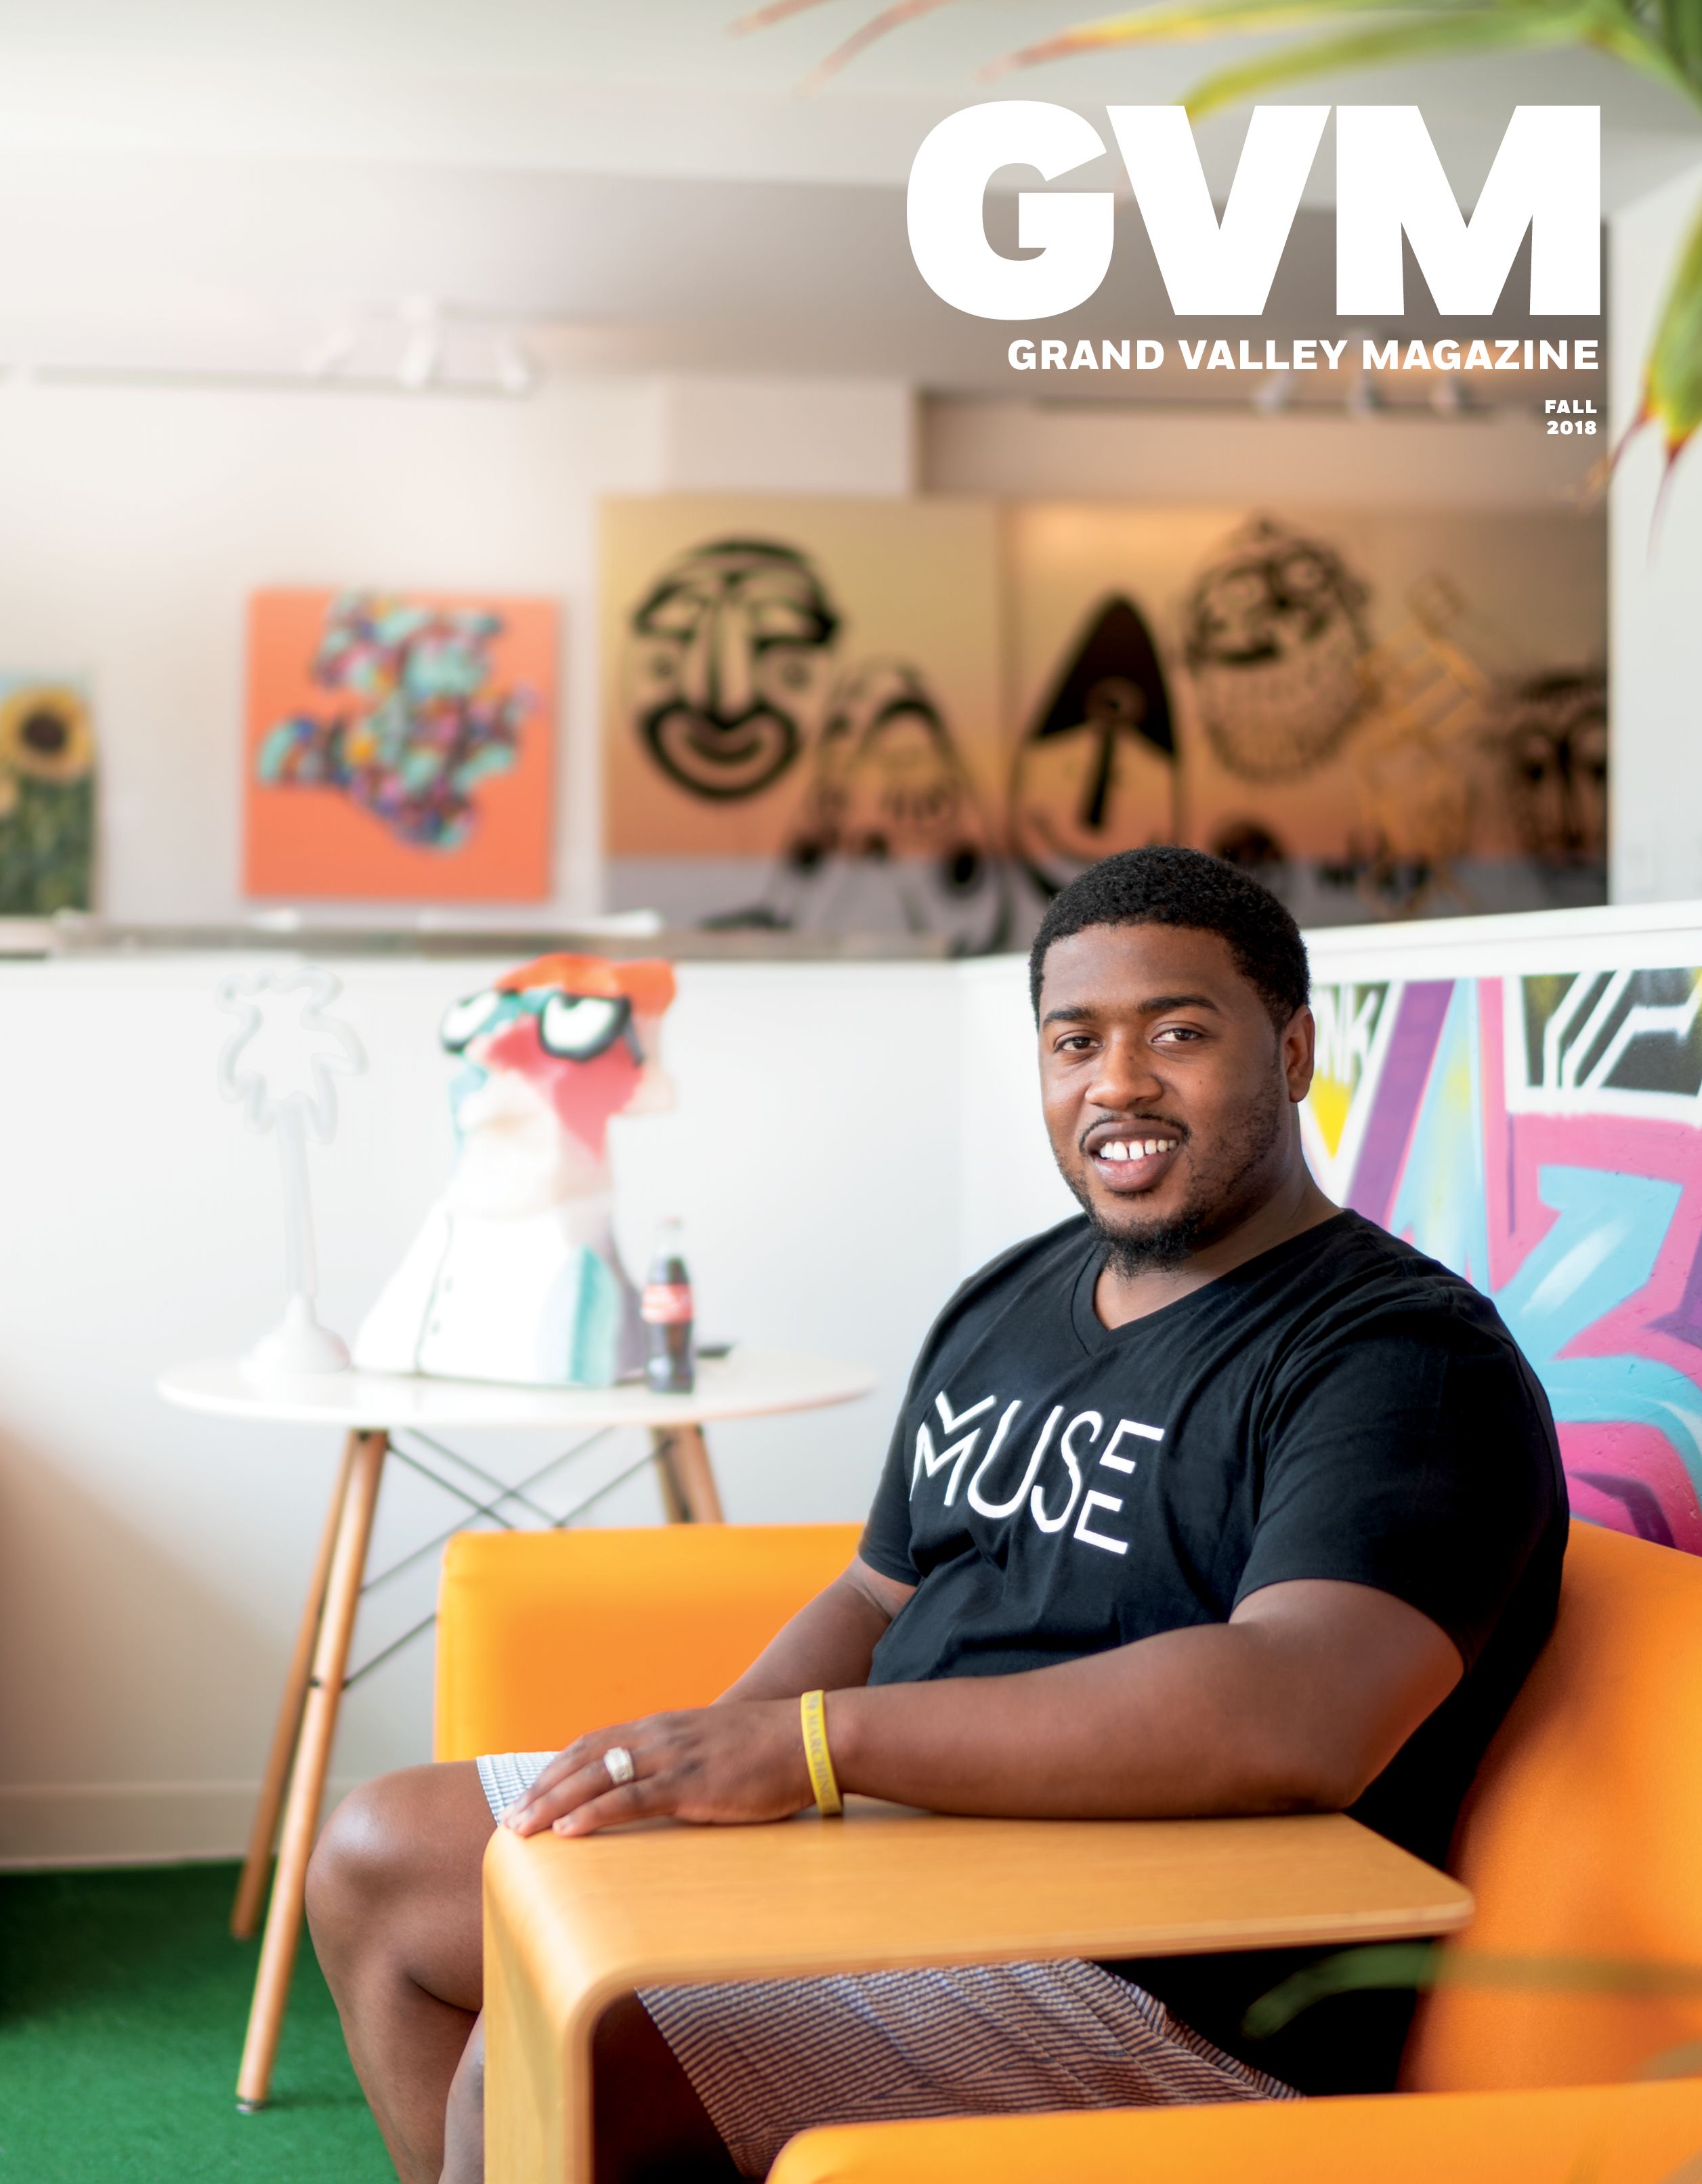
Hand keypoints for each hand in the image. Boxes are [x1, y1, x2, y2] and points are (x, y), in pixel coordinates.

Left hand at [500, 1699, 815, 1838]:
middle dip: (542, 1789)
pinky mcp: (689, 1784)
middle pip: (583, 1758)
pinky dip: (592, 1814)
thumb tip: (661, 1792)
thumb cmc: (768, 1749)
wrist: (810, 1736)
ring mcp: (672, 1758)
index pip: (594, 1744)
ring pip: (595, 1777)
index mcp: (663, 1728)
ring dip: (552, 1804)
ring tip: (521, 1829)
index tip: (529, 1794)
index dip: (557, 1769)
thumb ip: (683, 1763)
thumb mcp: (713, 1749)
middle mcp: (658, 1736)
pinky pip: (630, 1799)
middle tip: (509, 1819)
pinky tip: (568, 1831)